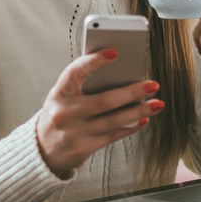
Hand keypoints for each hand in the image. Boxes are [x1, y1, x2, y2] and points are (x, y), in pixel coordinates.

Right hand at [36, 49, 163, 176]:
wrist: (42, 149)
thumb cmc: (60, 113)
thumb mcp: (64, 96)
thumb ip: (85, 85)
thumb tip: (122, 72)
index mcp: (59, 93)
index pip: (75, 72)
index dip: (94, 61)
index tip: (115, 52)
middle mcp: (64, 113)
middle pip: (103, 101)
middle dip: (132, 92)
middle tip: (152, 84)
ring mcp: (74, 133)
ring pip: (113, 120)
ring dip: (139, 111)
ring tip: (157, 103)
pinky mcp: (84, 148)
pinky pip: (113, 135)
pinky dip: (131, 126)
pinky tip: (144, 118)